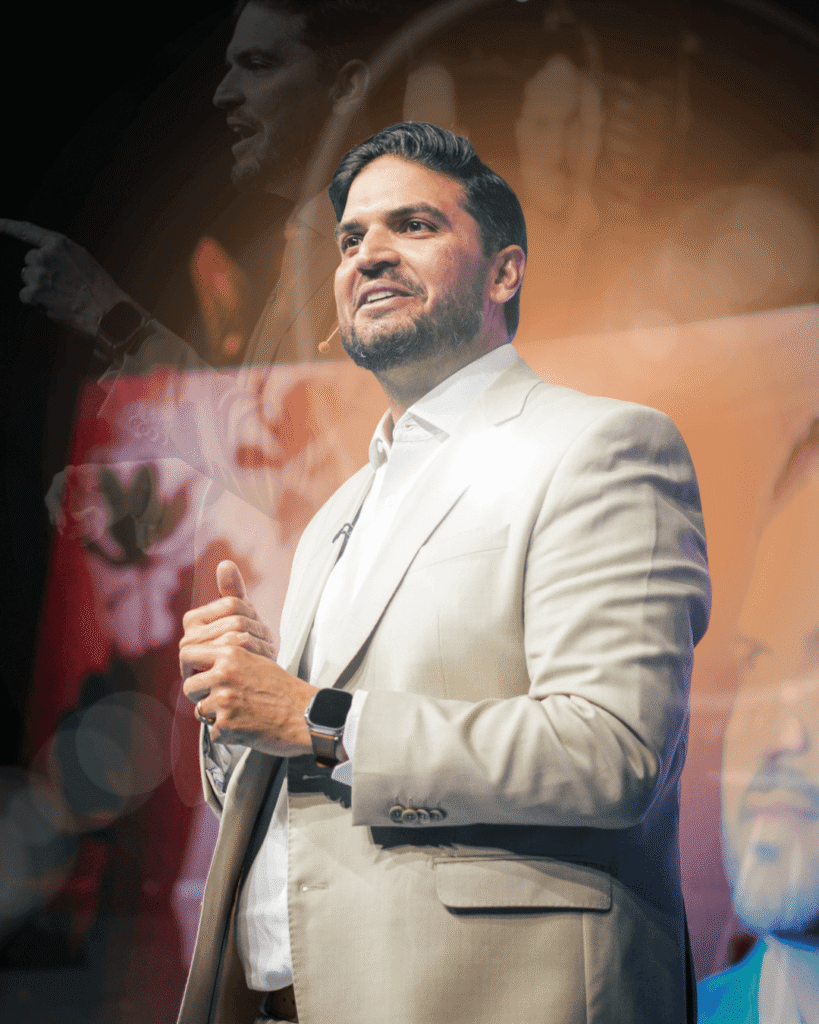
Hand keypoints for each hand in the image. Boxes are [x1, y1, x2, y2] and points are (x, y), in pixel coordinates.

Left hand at [0, 218, 137, 336]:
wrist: (108, 314)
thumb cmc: (99, 290)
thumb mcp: (83, 261)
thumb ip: (60, 254)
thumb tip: (41, 257)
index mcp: (59, 243)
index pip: (27, 230)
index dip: (8, 226)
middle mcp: (45, 255)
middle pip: (29, 261)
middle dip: (39, 271)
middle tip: (62, 285)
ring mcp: (38, 274)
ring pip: (26, 278)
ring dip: (38, 287)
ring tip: (60, 296)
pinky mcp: (33, 293)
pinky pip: (25, 295)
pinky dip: (36, 302)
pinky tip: (54, 305)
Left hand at [180, 560, 314, 755]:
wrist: (307, 715)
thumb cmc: (280, 676)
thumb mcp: (258, 635)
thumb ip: (237, 599)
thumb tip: (224, 563)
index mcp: (231, 650)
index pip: (186, 654)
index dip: (193, 666)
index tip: (206, 672)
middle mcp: (225, 672)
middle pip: (187, 684)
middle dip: (200, 691)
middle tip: (220, 693)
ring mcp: (225, 700)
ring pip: (197, 708)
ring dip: (213, 712)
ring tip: (236, 708)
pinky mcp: (228, 725)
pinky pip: (210, 729)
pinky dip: (225, 731)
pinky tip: (245, 724)